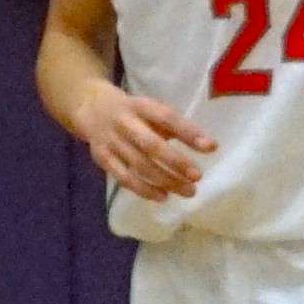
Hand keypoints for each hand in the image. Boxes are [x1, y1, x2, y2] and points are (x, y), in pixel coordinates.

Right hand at [69, 79, 216, 202]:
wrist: (92, 108)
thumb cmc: (134, 112)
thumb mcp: (151, 109)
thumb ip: (174, 126)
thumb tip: (207, 146)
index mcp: (141, 106)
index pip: (166, 118)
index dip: (188, 132)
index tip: (211, 146)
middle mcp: (124, 122)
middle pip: (151, 145)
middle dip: (176, 162)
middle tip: (198, 176)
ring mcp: (111, 141)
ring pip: (139, 165)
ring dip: (165, 180)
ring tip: (188, 191)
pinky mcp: (102, 158)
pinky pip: (124, 177)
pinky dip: (144, 189)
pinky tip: (163, 197)